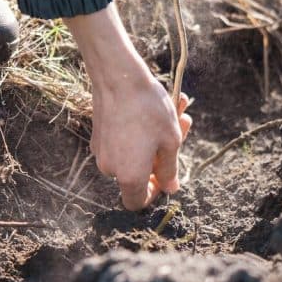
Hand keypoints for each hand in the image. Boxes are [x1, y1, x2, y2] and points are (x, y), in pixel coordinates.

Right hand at [93, 86, 191, 208]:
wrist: (118, 78)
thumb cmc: (148, 111)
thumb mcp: (170, 142)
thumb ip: (170, 169)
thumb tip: (170, 188)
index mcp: (129, 176)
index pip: (137, 202)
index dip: (154, 193)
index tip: (165, 176)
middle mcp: (110, 168)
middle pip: (139, 173)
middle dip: (163, 153)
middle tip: (183, 127)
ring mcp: (101, 151)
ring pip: (133, 152)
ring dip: (156, 136)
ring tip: (177, 109)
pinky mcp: (98, 134)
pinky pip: (122, 140)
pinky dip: (139, 129)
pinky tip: (156, 107)